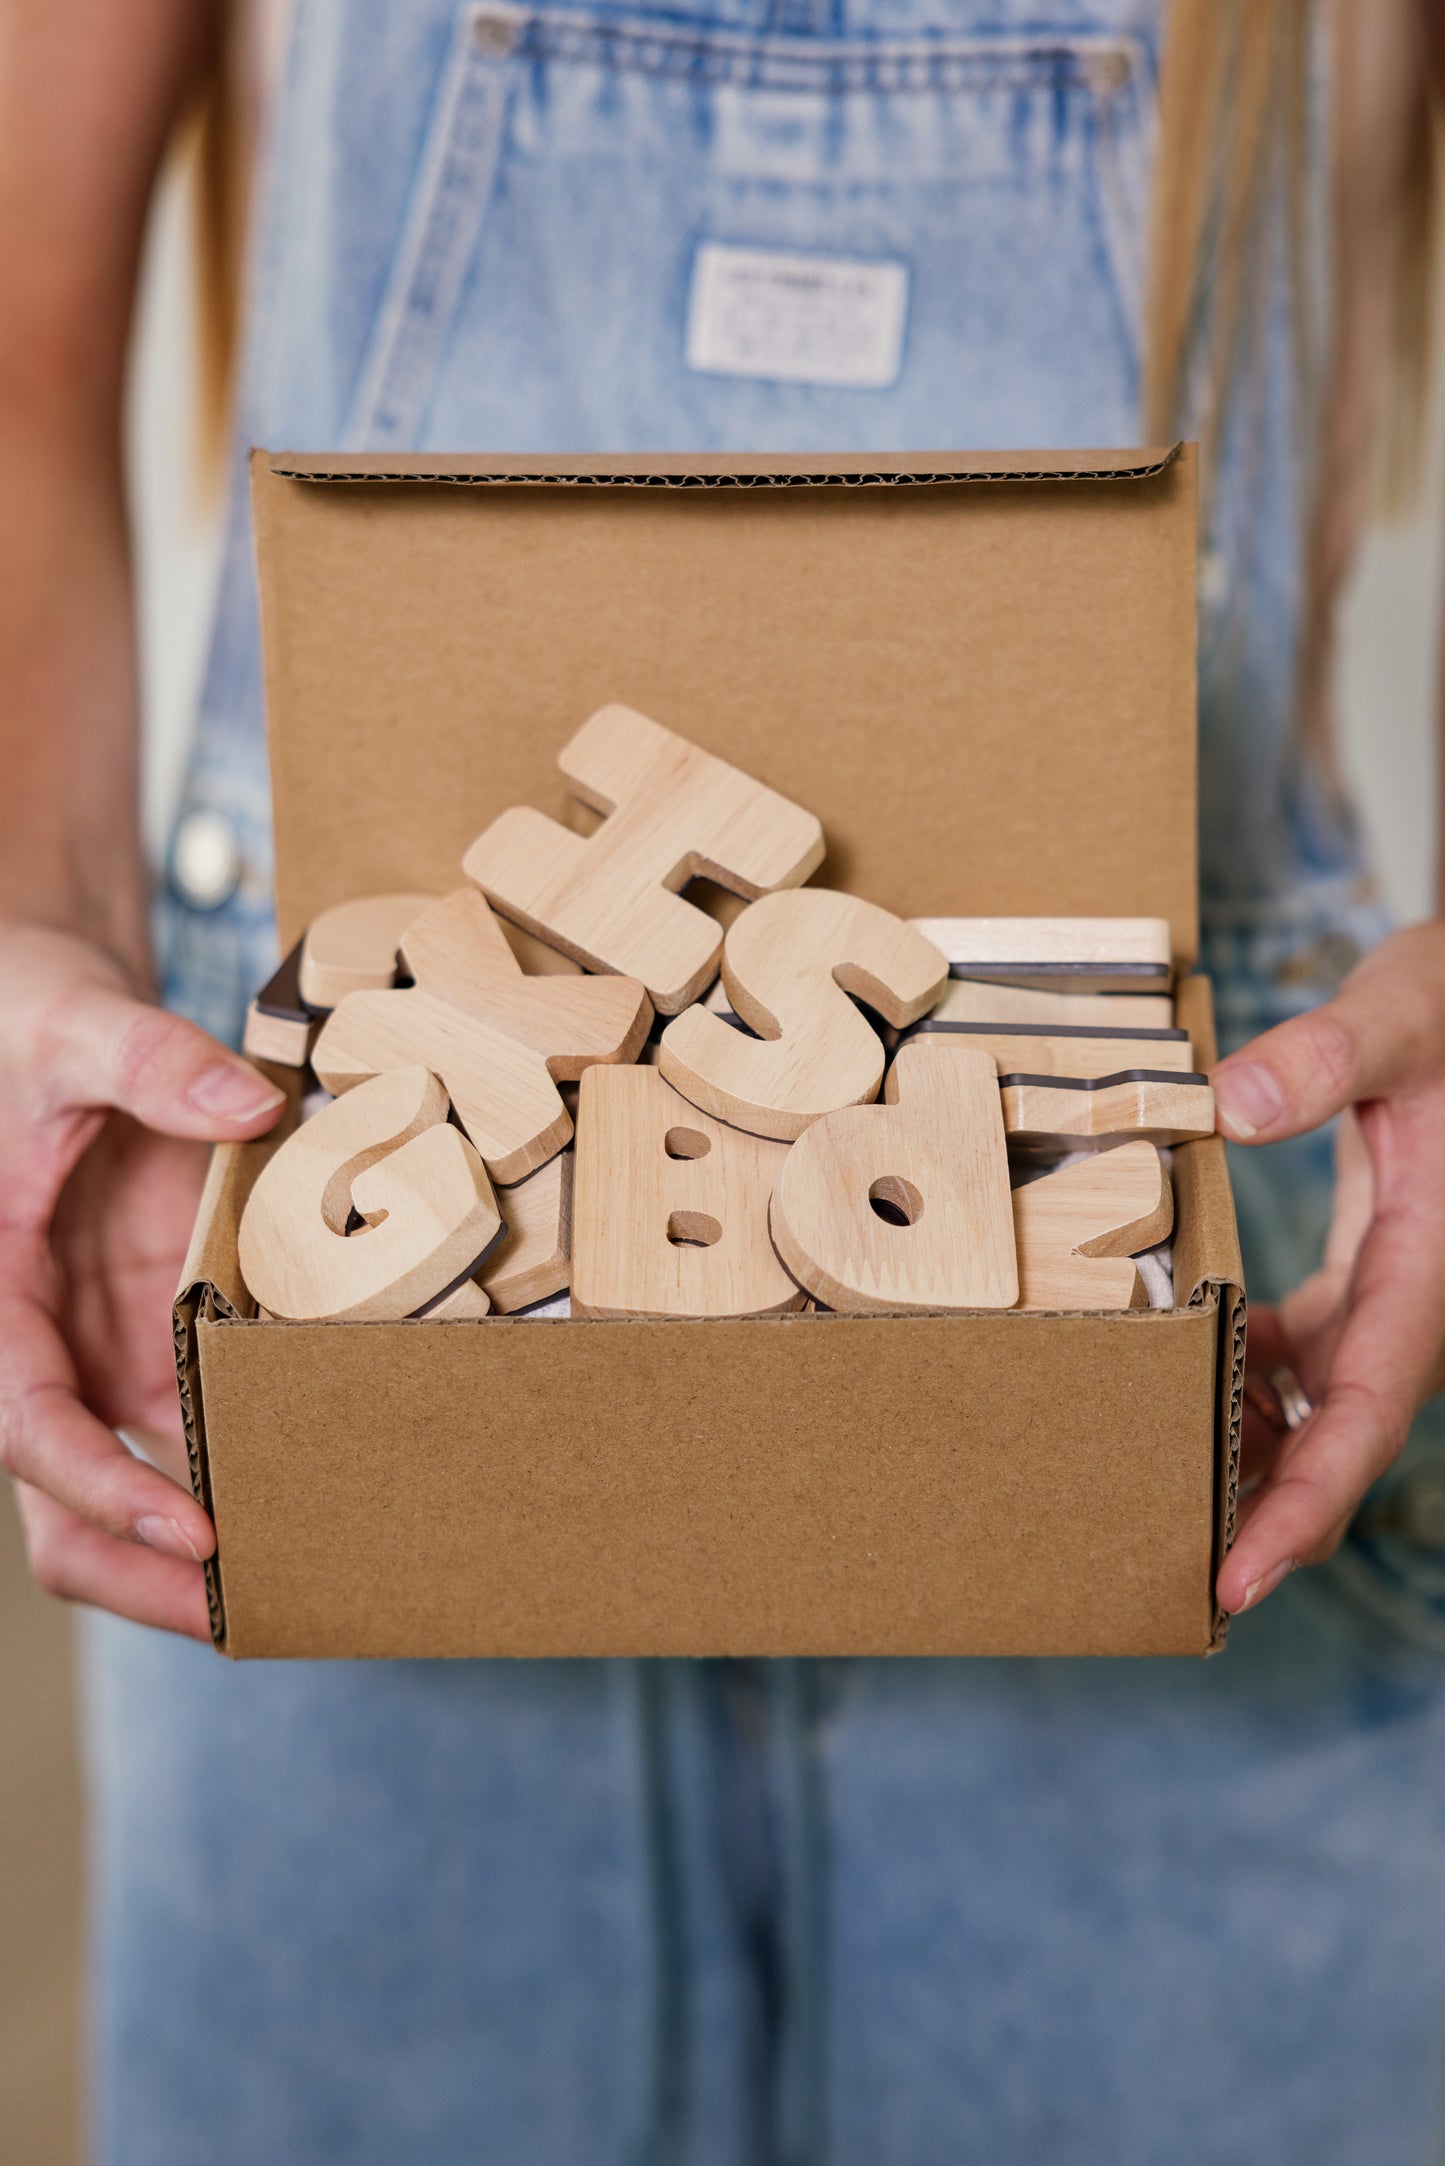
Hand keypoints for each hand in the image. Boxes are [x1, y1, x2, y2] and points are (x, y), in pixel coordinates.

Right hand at [1, 926, 283, 1638]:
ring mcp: (94, 1349)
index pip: (28, 1423)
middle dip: (145, 1576)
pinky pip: (186, 1431)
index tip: (193, 1529)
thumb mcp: (75, 1020)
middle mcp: (38, 1344)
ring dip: (199, 1547)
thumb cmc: (25, 1013)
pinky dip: (239, 1470)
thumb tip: (249, 1110)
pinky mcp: (149, 1334)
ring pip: (127, 1490)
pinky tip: (323, 1491)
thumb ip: (152, 1061)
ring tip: (308, 1582)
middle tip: (253, 1618)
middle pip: (65, 1506)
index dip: (102, 1488)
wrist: (41, 1010)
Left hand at [1211, 922, 1444, 1613]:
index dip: (1303, 1508)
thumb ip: (1325, 1059)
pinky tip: (1187, 1352)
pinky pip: (1311, 1353)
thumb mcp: (1404, 1011)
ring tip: (1147, 1458)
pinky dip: (1250, 1367)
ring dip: (1246, 1436)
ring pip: (1321, 1405)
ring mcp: (1402, 1295)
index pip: (1366, 1417)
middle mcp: (1425, 1303)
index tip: (1238, 1580)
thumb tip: (1226, 1110)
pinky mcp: (1378, 1273)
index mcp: (1436, 1270)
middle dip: (1257, 1505)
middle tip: (1151, 1549)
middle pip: (1336, 1438)